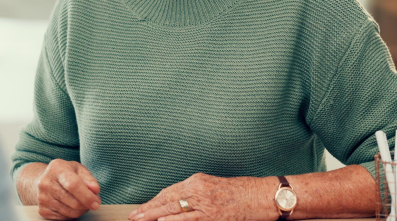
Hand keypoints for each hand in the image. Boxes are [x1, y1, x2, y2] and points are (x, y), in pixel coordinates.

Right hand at [36, 159, 100, 219]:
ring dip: (81, 210)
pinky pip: (64, 218)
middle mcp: (46, 183)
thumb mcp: (78, 169)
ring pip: (70, 212)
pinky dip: (72, 214)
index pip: (74, 185)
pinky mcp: (43, 210)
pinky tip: (71, 206)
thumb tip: (95, 190)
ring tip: (82, 202)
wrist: (43, 180)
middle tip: (93, 202)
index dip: (87, 196)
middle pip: (73, 202)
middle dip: (87, 205)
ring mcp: (43, 198)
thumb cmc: (64, 174)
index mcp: (57, 168)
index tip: (96, 203)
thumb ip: (89, 178)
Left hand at [128, 173, 274, 220]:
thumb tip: (177, 205)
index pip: (168, 192)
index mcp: (197, 181)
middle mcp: (198, 189)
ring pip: (173, 209)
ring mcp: (205, 203)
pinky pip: (189, 219)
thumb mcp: (214, 186)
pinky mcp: (212, 215)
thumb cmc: (242, 192)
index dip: (152, 201)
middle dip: (148, 209)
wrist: (262, 195)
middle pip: (166, 200)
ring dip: (155, 216)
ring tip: (140, 220)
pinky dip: (174, 220)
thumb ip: (196, 193)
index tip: (141, 208)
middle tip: (133, 216)